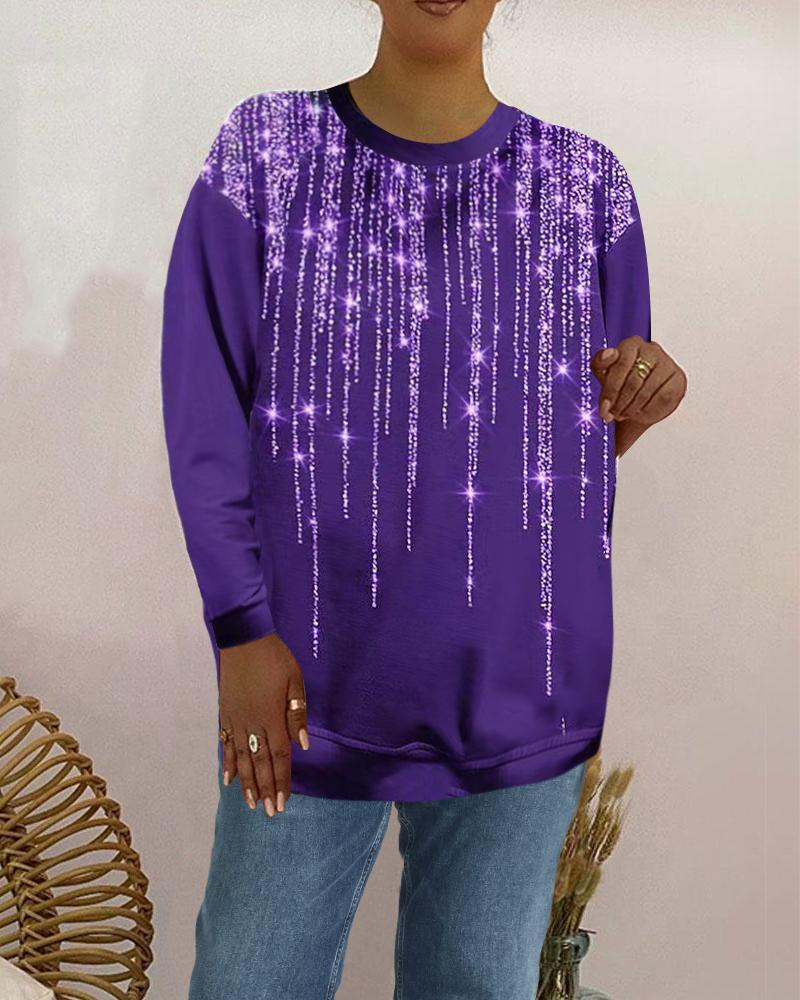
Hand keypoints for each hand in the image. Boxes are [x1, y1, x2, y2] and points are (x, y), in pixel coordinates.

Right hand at [218, 632, 309, 816]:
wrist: (244, 640)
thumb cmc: (275, 659)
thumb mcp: (295, 681)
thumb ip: (297, 713)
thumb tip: (301, 744)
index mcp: (272, 717)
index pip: (279, 756)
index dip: (281, 781)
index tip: (283, 802)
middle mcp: (253, 724)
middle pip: (260, 763)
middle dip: (266, 789)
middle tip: (269, 813)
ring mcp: (236, 721)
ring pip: (241, 758)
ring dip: (247, 782)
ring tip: (251, 804)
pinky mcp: (226, 714)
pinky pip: (225, 744)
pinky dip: (227, 763)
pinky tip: (228, 779)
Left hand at [591, 335, 686, 426]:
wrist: (642, 401)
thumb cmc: (623, 384)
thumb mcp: (605, 374)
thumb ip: (600, 363)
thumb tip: (608, 354)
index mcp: (631, 344)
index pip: (620, 364)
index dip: (610, 389)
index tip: (604, 406)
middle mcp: (651, 350)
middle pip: (633, 379)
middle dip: (619, 402)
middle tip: (612, 414)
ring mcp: (667, 363)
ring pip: (646, 390)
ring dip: (631, 407)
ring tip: (624, 414)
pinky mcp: (678, 378)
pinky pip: (661, 397)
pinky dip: (648, 409)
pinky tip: (640, 411)